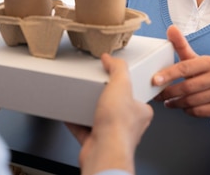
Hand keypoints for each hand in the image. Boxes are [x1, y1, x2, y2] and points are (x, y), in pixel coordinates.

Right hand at [66, 54, 152, 174]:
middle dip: (105, 97)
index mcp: (140, 112)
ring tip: (83, 99)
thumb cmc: (118, 125)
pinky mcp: (95, 142)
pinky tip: (69, 114)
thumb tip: (111, 58)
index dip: (126, 84)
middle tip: (97, 87)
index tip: (114, 76)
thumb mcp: (121, 84)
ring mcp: (111, 134)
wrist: (103, 151)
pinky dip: (75, 121)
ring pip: (99, 118)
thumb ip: (117, 68)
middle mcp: (128, 125)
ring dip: (89, 109)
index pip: (135, 94)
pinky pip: (83, 129)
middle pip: (115, 105)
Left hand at [152, 25, 209, 118]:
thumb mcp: (193, 58)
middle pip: (187, 87)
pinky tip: (182, 106)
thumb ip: (181, 45)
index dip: (168, 74)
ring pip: (191, 101)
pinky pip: (198, 112)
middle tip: (158, 95)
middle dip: (169, 92)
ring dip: (175, 103)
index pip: (184, 68)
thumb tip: (171, 28)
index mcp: (208, 62)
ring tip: (167, 101)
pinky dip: (187, 110)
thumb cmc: (203, 72)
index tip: (154, 80)